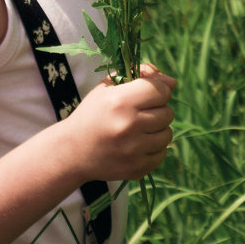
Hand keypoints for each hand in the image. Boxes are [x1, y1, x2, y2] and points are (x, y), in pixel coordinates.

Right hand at [62, 63, 176, 182]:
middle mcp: (128, 125)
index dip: (160, 89)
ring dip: (158, 129)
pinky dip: (154, 148)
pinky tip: (138, 145)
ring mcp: (133, 150)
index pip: (161, 90)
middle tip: (141, 112)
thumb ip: (140, 75)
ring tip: (139, 129)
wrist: (72, 151)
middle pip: (167, 112)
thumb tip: (172, 82)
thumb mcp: (109, 87)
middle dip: (158, 110)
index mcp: (120, 101)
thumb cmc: (93, 113)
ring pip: (167, 134)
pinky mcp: (136, 169)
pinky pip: (162, 154)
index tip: (151, 93)